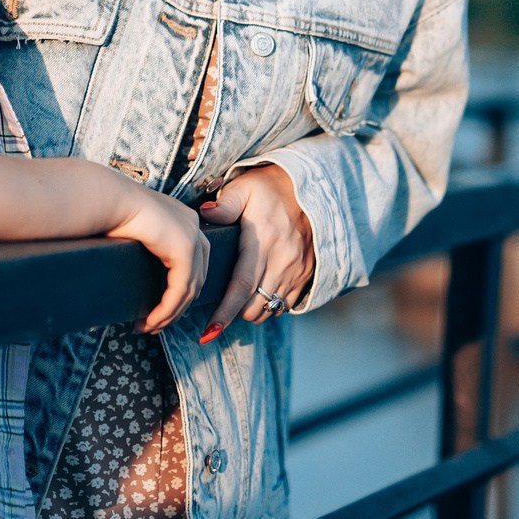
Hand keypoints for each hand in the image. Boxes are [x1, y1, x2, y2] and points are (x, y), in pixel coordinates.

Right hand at [107, 187, 210, 335]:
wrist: (105, 198)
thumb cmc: (108, 211)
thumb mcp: (133, 230)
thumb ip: (144, 247)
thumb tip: (134, 273)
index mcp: (182, 218)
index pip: (192, 263)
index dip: (178, 291)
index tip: (157, 310)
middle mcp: (192, 225)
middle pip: (195, 278)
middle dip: (176, 307)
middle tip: (153, 324)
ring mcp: (191, 236)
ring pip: (189, 289)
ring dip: (169, 314)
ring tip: (148, 327)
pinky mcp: (184, 249)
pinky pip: (180, 290)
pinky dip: (166, 310)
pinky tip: (150, 321)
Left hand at [195, 164, 313, 341]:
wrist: (312, 186)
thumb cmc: (270, 187)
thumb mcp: (244, 188)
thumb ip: (225, 204)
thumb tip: (205, 214)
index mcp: (262, 242)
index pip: (242, 286)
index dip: (225, 313)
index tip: (209, 332)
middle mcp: (282, 260)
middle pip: (255, 306)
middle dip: (235, 313)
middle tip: (221, 304)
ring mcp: (297, 270)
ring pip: (271, 309)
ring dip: (254, 310)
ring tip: (241, 298)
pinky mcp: (308, 273)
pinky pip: (289, 304)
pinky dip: (273, 305)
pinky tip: (262, 292)